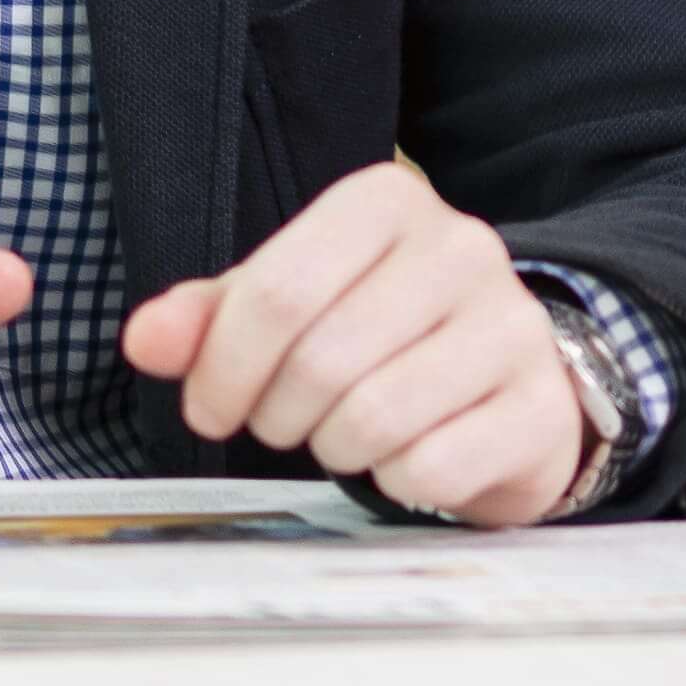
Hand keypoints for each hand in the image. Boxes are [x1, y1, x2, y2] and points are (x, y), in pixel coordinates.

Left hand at [119, 157, 590, 532]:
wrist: (507, 385)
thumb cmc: (382, 340)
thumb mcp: (291, 309)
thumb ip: (212, 318)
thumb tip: (145, 339)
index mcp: (388, 204)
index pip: (277, 290)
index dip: (224, 367)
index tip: (212, 408)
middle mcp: (461, 249)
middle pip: (321, 359)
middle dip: (277, 416)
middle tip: (283, 426)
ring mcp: (512, 326)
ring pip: (374, 415)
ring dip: (336, 449)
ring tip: (344, 436)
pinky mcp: (540, 405)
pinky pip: (431, 466)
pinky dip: (398, 481)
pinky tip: (406, 459)